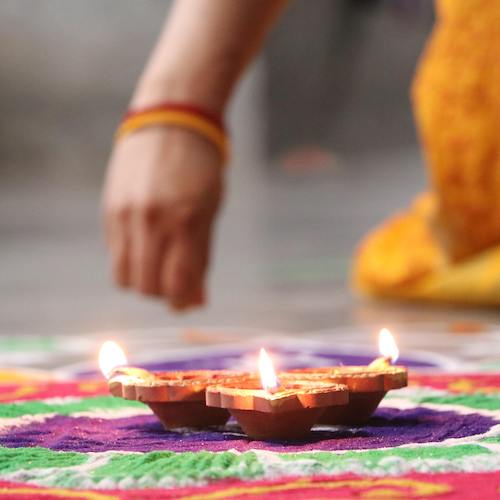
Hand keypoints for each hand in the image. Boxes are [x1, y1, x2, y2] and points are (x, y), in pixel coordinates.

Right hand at [103, 127, 223, 309]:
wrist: (171, 122)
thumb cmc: (201, 169)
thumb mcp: (211, 211)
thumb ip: (202, 258)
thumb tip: (198, 303)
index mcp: (186, 221)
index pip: (178, 283)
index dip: (183, 301)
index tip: (188, 301)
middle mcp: (152, 221)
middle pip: (148, 288)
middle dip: (163, 294)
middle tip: (175, 283)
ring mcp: (127, 215)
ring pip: (125, 278)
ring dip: (143, 282)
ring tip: (158, 266)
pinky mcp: (110, 210)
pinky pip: (114, 254)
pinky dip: (130, 262)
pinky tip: (144, 246)